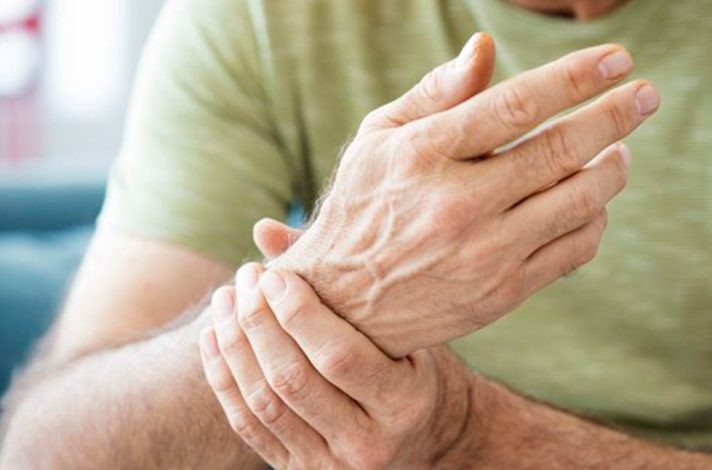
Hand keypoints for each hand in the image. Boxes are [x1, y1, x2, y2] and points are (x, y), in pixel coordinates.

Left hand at [200, 264, 471, 468]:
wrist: (424, 436)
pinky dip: (224, 380)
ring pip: (264, 404)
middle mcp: (368, 444)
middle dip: (259, 323)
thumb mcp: (403, 330)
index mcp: (403, 404)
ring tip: (225, 301)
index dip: (298, 313)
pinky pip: (249, 427)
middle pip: (293, 380)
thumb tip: (265, 230)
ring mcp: (330, 465)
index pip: (338, 357)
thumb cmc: (412, 368)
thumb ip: (342, 281)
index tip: (273, 274)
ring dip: (235, 346)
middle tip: (245, 279)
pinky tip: (214, 338)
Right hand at [271, 33, 659, 356]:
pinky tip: (591, 203)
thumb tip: (485, 48)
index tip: (618, 61)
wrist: (345, 307)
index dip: (574, 78)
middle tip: (647, 95)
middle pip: (559, 151)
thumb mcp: (379, 141)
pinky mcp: (503, 293)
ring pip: (579, 202)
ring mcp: (484, 254)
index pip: (515, 105)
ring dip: (613, 169)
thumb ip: (434, 94)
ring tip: (620, 152)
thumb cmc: (362, 208)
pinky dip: (595, 220)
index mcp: (423, 156)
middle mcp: (457, 205)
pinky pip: (573, 250)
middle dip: (616, 116)